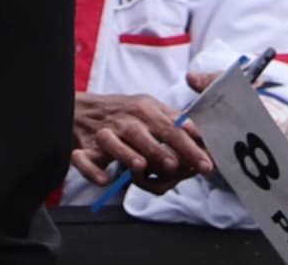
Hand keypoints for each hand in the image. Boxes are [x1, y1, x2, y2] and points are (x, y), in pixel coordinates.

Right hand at [71, 92, 209, 189]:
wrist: (81, 108)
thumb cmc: (125, 112)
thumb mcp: (150, 108)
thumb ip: (174, 120)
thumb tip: (198, 133)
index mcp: (144, 110)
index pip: (170, 127)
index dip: (188, 146)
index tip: (205, 163)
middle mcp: (123, 121)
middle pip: (141, 134)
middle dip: (159, 150)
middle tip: (175, 165)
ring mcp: (102, 134)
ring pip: (112, 142)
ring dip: (126, 154)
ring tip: (140, 166)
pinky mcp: (84, 149)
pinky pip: (84, 160)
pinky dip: (92, 170)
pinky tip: (104, 180)